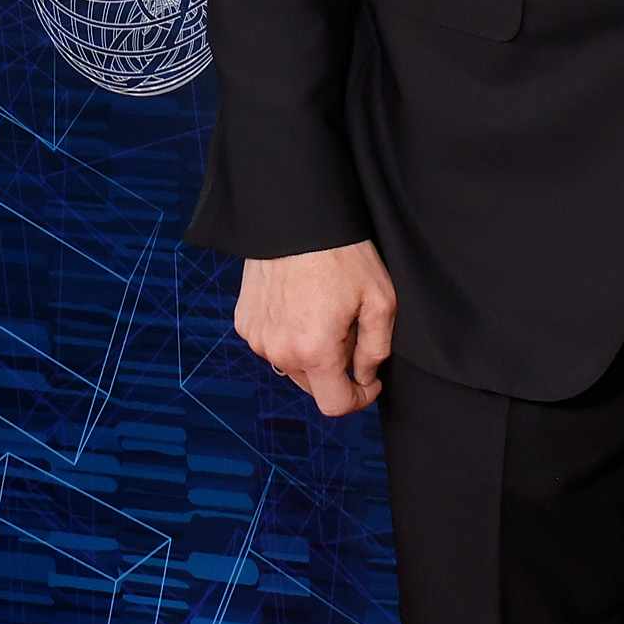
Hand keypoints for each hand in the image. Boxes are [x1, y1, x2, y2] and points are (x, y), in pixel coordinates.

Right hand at [235, 241, 397, 416]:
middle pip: (314, 386)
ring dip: (310, 352)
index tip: (370, 381)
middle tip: (349, 329)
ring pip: (292, 365)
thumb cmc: (342, 254)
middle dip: (336, 369)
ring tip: (324, 312)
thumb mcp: (379, 299)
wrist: (296, 217)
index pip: (335, 406)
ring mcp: (257, 338)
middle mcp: (279, 351)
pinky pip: (272, 343)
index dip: (360, 399)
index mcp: (314, 351)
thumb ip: (376, 349)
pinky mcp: (244, 322)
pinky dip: (288, 335)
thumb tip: (364, 376)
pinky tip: (301, 304)